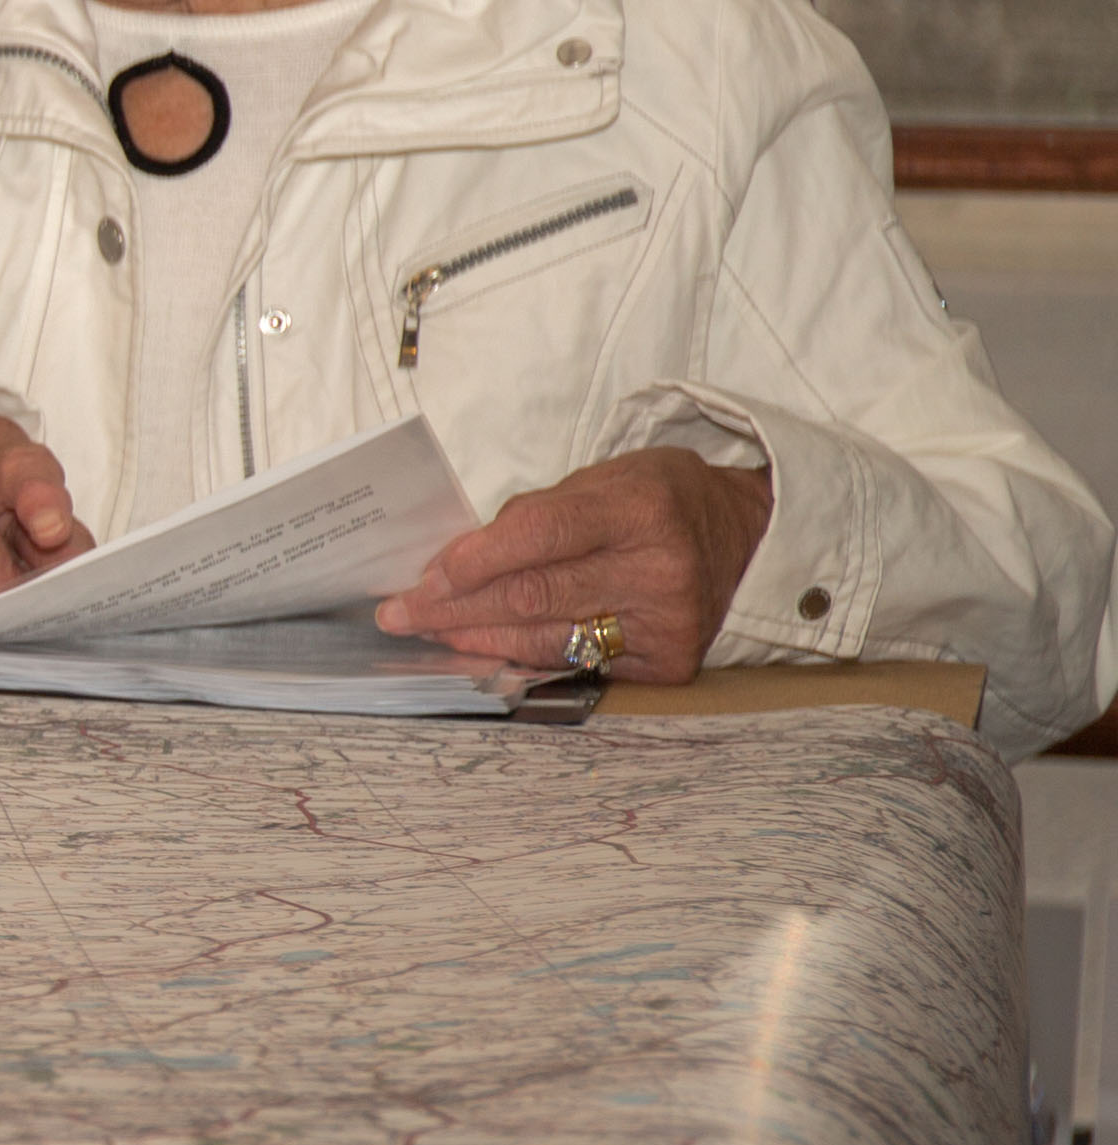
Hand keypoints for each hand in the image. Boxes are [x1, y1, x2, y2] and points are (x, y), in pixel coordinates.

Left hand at [376, 445, 773, 681]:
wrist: (745, 536)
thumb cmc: (655, 500)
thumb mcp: (601, 480)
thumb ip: (532, 517)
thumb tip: (453, 563)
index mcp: (639, 509)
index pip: (538, 537)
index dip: (473, 560)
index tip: (422, 578)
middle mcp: (658, 569)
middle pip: (532, 595)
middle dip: (453, 607)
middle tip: (398, 614)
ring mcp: (665, 622)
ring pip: (546, 638)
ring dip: (474, 638)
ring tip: (426, 632)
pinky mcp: (668, 663)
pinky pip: (575, 664)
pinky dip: (520, 658)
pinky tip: (481, 652)